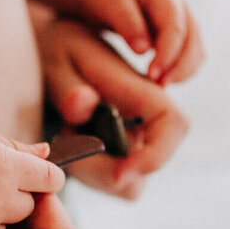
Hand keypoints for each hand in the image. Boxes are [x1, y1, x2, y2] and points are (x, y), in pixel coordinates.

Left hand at [40, 17, 189, 199]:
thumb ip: (69, 87)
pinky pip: (115, 179)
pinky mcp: (124, 150)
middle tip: (67, 144)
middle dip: (105, 171)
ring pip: (129, 181)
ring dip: (93, 172)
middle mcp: (150, 116)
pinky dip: (90, 173)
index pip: (174, 126)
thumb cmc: (60, 49)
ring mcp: (139, 136)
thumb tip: (83, 104)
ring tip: (67, 137)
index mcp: (143, 89)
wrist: (56, 47)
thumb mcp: (56, 58)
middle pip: (148, 167)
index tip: (118, 172)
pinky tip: (73, 146)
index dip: (154, 157)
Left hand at [77, 0, 203, 85]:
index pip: (175, 28)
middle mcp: (178, 5)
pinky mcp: (176, 32)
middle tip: (159, 86)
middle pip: (193, 41)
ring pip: (195, 50)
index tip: (152, 76)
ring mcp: (180, 18)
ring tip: (158, 87)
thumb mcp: (110, 2)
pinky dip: (179, 69)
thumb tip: (144, 50)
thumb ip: (128, 23)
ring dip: (182, 71)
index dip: (167, 54)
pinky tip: (159, 80)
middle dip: (180, 67)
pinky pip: (187, 54)